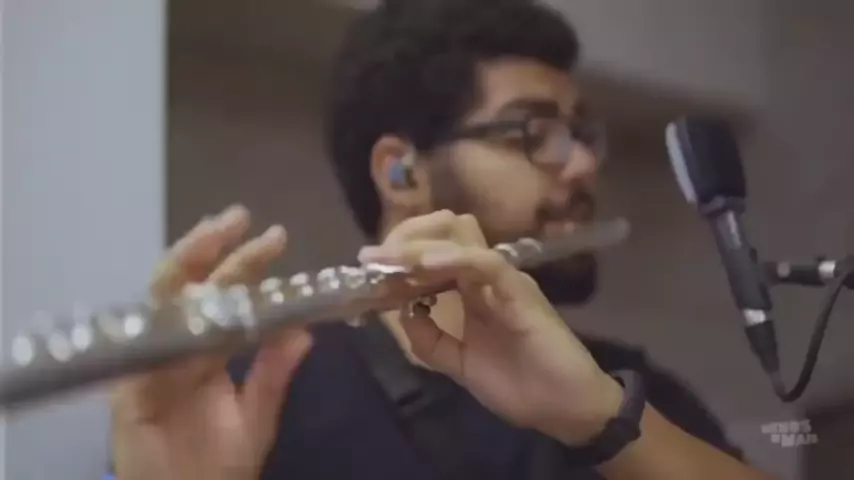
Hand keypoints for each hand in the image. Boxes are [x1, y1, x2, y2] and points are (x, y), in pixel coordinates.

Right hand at [110, 205, 312, 479]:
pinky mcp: (130, 388)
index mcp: (209, 348)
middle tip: (237, 216)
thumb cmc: (218, 461)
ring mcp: (152, 362)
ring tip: (211, 234)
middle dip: (212, 248)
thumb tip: (306, 329)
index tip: (274, 235)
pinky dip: (168, 322)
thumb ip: (276, 372)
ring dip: (187, 266)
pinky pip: (148, 350)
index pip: (227, 296)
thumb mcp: (257, 413)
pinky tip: (189, 293)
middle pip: (192, 286)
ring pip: (164, 303)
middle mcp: (179, 345)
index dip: (247, 264)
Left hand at [359, 211, 622, 445]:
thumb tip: (400, 311)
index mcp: (471, 291)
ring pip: (461, 240)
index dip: (400, 253)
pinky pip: (485, 263)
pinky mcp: (520, 291)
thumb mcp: (458, 364)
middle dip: (405, 239)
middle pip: (445, 232)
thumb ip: (430, 339)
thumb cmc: (519, 386)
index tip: (367, 266)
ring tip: (388, 259)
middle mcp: (486, 277)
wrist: (565, 411)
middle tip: (373, 258)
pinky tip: (424, 267)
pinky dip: (453, 260)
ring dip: (420, 247)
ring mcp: (504, 280)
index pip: (434, 252)